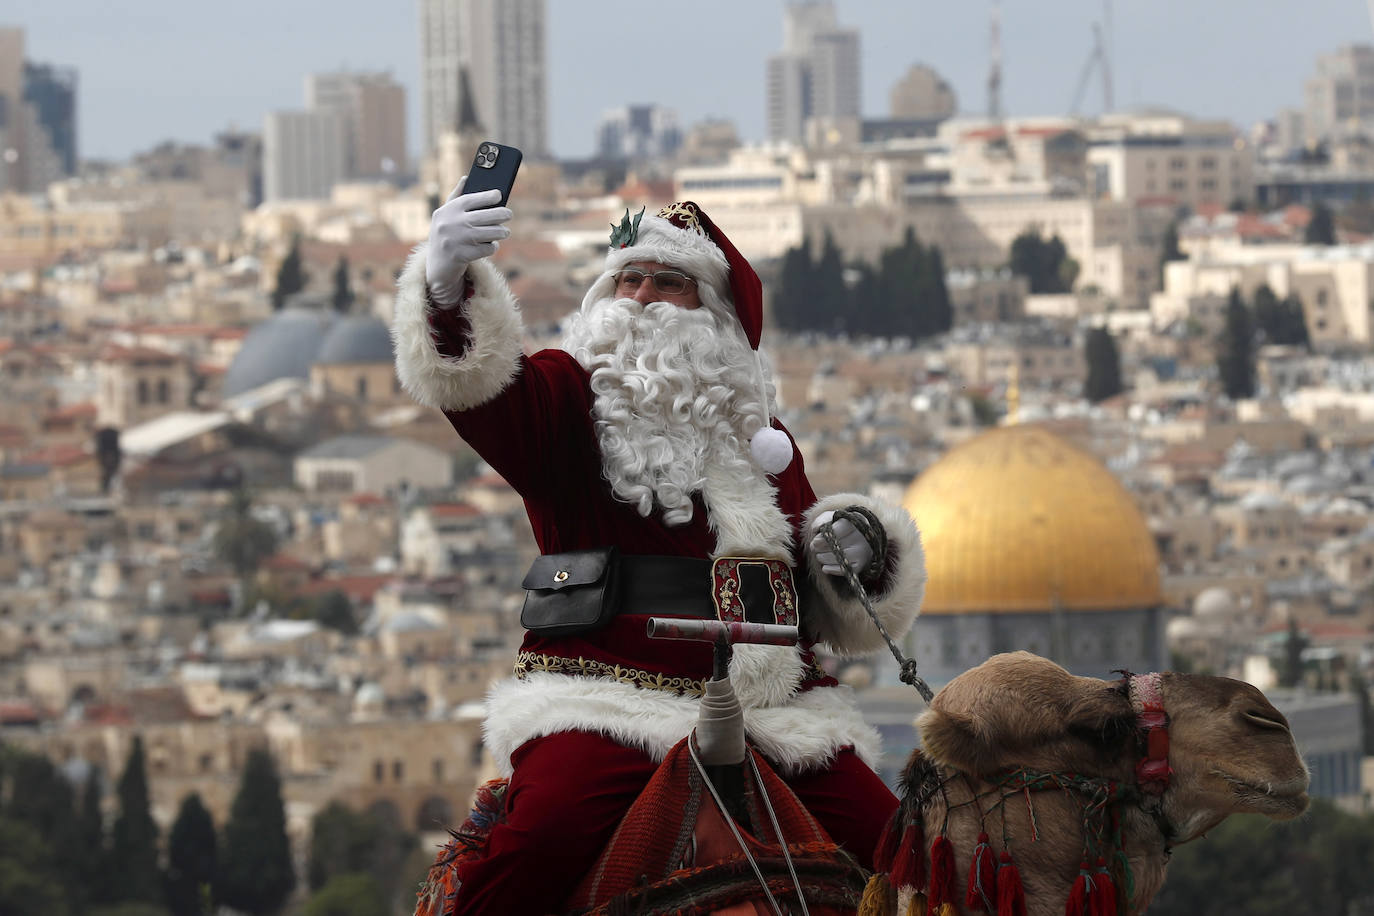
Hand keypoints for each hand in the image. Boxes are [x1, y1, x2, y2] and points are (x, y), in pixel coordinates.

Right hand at [425, 176, 512, 303]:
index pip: (471, 199)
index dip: (487, 196)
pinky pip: (486, 249)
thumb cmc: (445, 233)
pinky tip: (491, 245)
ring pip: (489, 233)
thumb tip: (466, 178)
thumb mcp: (445, 214)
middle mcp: (452, 224)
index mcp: (449, 210)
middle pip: (484, 216)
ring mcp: (457, 240)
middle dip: (501, 214)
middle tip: (509, 214)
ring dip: (501, 232)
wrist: (437, 262)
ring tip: (505, 232)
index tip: (499, 195)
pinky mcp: (463, 255)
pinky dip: (492, 247)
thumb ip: (456, 196)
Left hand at [809, 510, 873, 577]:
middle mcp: (862, 538)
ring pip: (836, 558)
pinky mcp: (859, 566)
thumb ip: (821, 521)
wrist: (855, 540)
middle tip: (814, 547)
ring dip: (822, 557)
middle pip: (834, 546)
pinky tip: (826, 564)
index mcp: (855, 523)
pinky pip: (839, 570)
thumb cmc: (839, 528)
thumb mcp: (831, 519)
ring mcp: (862, 553)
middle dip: (819, 548)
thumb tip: (815, 529)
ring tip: (820, 554)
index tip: (815, 540)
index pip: (835, 531)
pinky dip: (828, 568)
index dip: (822, 538)